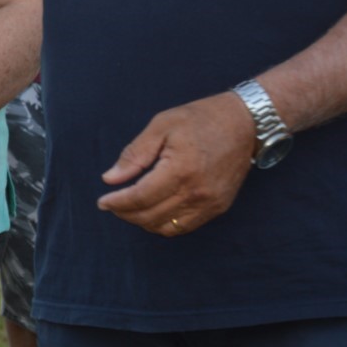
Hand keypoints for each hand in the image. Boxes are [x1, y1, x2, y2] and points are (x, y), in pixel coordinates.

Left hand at [95, 91, 255, 236]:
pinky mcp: (219, 207)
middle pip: (151, 216)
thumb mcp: (161, 126)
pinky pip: (186, 226)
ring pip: (168, 227)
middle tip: (112, 204)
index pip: (140, 198)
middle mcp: (197, 193)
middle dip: (126, 214)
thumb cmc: (200, 119)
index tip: (102, 201)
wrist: (244, 123)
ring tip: (129, 208)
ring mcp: (210, 204)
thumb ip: (135, 154)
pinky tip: (153, 210)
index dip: (117, 203)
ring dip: (144, 222)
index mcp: (180, 170)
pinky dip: (165, 223)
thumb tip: (110, 179)